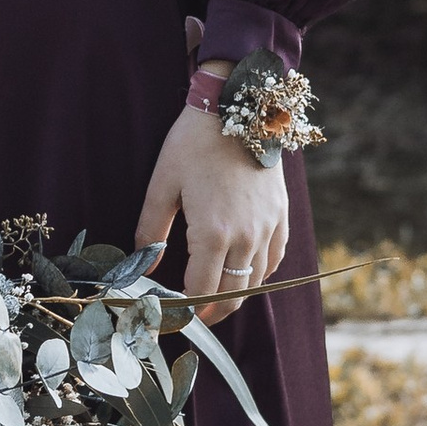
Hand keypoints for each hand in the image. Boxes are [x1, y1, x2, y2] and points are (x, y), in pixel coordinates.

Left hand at [134, 104, 286, 323]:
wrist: (237, 107)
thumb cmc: (194, 143)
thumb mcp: (162, 184)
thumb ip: (150, 230)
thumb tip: (145, 264)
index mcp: (212, 232)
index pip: (200, 291)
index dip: (185, 310)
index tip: (172, 316)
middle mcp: (246, 236)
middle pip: (232, 295)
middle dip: (212, 314)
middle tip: (194, 318)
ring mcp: (268, 227)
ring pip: (256, 281)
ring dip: (235, 295)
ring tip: (215, 299)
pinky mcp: (281, 215)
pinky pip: (275, 258)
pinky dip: (259, 273)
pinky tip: (243, 271)